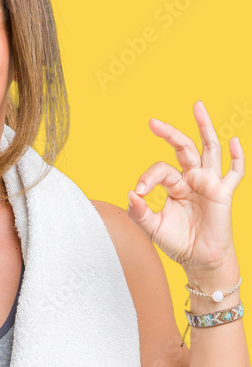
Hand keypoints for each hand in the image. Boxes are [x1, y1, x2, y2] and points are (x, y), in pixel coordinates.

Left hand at [127, 100, 243, 278]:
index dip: (148, 177)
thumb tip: (131, 194)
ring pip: (209, 150)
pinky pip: (234, 173)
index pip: (160, 169)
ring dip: (204, 128)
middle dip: (169, 134)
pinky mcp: (224, 193)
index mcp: (175, 185)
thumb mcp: (152, 227)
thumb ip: (139, 212)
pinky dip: (236, 157)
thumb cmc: (177, 242)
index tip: (140, 193)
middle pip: (183, 149)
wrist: (200, 260)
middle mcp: (192, 179)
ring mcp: (209, 183)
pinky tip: (233, 141)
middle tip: (152, 122)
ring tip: (197, 106)